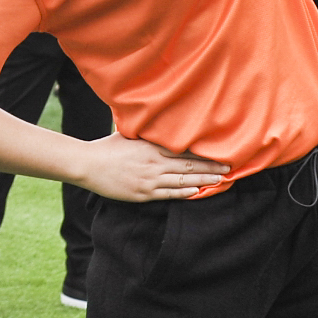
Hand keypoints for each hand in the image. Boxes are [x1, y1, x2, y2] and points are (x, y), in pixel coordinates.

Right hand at [75, 133, 232, 202]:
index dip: (203, 152)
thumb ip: (147, 133)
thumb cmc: (107, 147)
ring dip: (204, 181)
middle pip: (188, 165)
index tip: (219, 152)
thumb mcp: (130, 134)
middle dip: (210, 167)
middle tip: (229, 168)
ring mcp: (149, 179)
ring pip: (183, 181)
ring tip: (220, 180)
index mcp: (151, 146)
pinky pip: (168, 193)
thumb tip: (161, 124)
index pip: (184, 149)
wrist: (87, 165)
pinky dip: (184, 193)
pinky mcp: (143, 193)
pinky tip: (197, 192)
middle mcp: (153, 162)